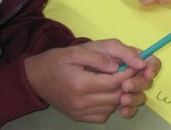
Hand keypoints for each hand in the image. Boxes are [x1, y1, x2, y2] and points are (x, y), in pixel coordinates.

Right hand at [24, 39, 160, 122]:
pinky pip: (102, 116)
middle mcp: (81, 102)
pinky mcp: (78, 118)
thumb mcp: (75, 51)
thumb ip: (97, 59)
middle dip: (127, 84)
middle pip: (115, 97)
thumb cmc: (55, 61)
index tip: (136, 65)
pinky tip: (107, 93)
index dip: (128, 73)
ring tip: (121, 81)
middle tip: (133, 72)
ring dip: (120, 95)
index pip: (113, 82)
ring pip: (111, 108)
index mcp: (80, 84)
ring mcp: (79, 113)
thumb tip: (118, 66)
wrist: (34, 78)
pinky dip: (110, 106)